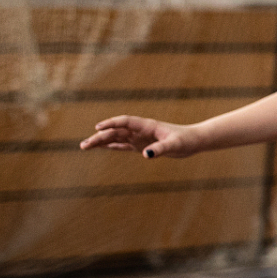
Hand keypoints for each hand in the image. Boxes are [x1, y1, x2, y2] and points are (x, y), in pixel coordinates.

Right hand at [80, 116, 195, 158]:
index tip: (98, 127)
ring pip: (115, 138)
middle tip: (84, 145)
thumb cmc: (185, 140)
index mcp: (146, 125)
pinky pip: (122, 145)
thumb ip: (160, 149)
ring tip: (84, 147)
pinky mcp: (141, 146)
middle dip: (99, 137)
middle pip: (115, 131)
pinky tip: (100, 148)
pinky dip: (110, 146)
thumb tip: (146, 155)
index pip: (124, 122)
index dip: (111, 123)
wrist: (193, 141)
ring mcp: (139, 138)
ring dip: (100, 142)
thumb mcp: (175, 145)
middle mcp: (140, 130)